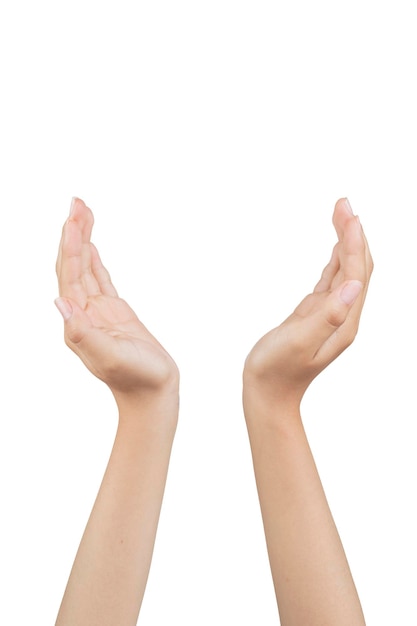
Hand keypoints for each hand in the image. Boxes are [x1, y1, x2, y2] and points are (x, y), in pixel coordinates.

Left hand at [55, 198, 178, 405]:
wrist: (152, 393)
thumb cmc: (136, 379)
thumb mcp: (109, 357)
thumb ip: (82, 333)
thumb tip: (59, 302)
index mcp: (77, 321)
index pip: (69, 274)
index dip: (70, 244)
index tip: (74, 217)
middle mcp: (82, 313)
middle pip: (72, 265)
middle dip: (73, 233)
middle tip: (77, 202)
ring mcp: (98, 312)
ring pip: (85, 268)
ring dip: (82, 240)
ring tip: (83, 212)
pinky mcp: (114, 313)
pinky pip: (99, 279)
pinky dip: (93, 259)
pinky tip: (90, 245)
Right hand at [243, 198, 372, 411]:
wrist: (268, 393)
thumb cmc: (277, 370)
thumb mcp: (300, 343)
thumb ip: (328, 315)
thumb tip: (354, 284)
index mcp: (343, 320)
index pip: (356, 272)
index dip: (353, 242)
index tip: (347, 214)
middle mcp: (343, 314)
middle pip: (356, 266)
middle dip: (353, 233)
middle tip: (342, 202)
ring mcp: (330, 314)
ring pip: (345, 270)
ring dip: (345, 241)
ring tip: (340, 213)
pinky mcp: (315, 314)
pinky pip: (331, 280)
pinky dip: (335, 258)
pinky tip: (335, 247)